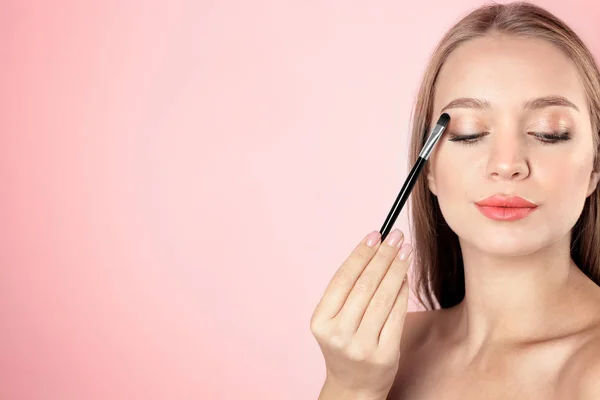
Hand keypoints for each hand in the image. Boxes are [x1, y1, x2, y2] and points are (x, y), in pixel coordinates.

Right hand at [310, 229, 412, 398]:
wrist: (353, 387)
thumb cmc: (345, 345)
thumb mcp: (334, 320)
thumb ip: (348, 291)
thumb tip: (374, 251)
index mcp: (321, 321)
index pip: (343, 278)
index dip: (361, 254)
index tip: (376, 234)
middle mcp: (339, 333)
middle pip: (365, 285)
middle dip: (383, 256)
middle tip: (396, 236)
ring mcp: (362, 345)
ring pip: (383, 297)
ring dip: (396, 269)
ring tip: (405, 251)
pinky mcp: (385, 354)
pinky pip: (397, 314)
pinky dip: (402, 292)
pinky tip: (405, 277)